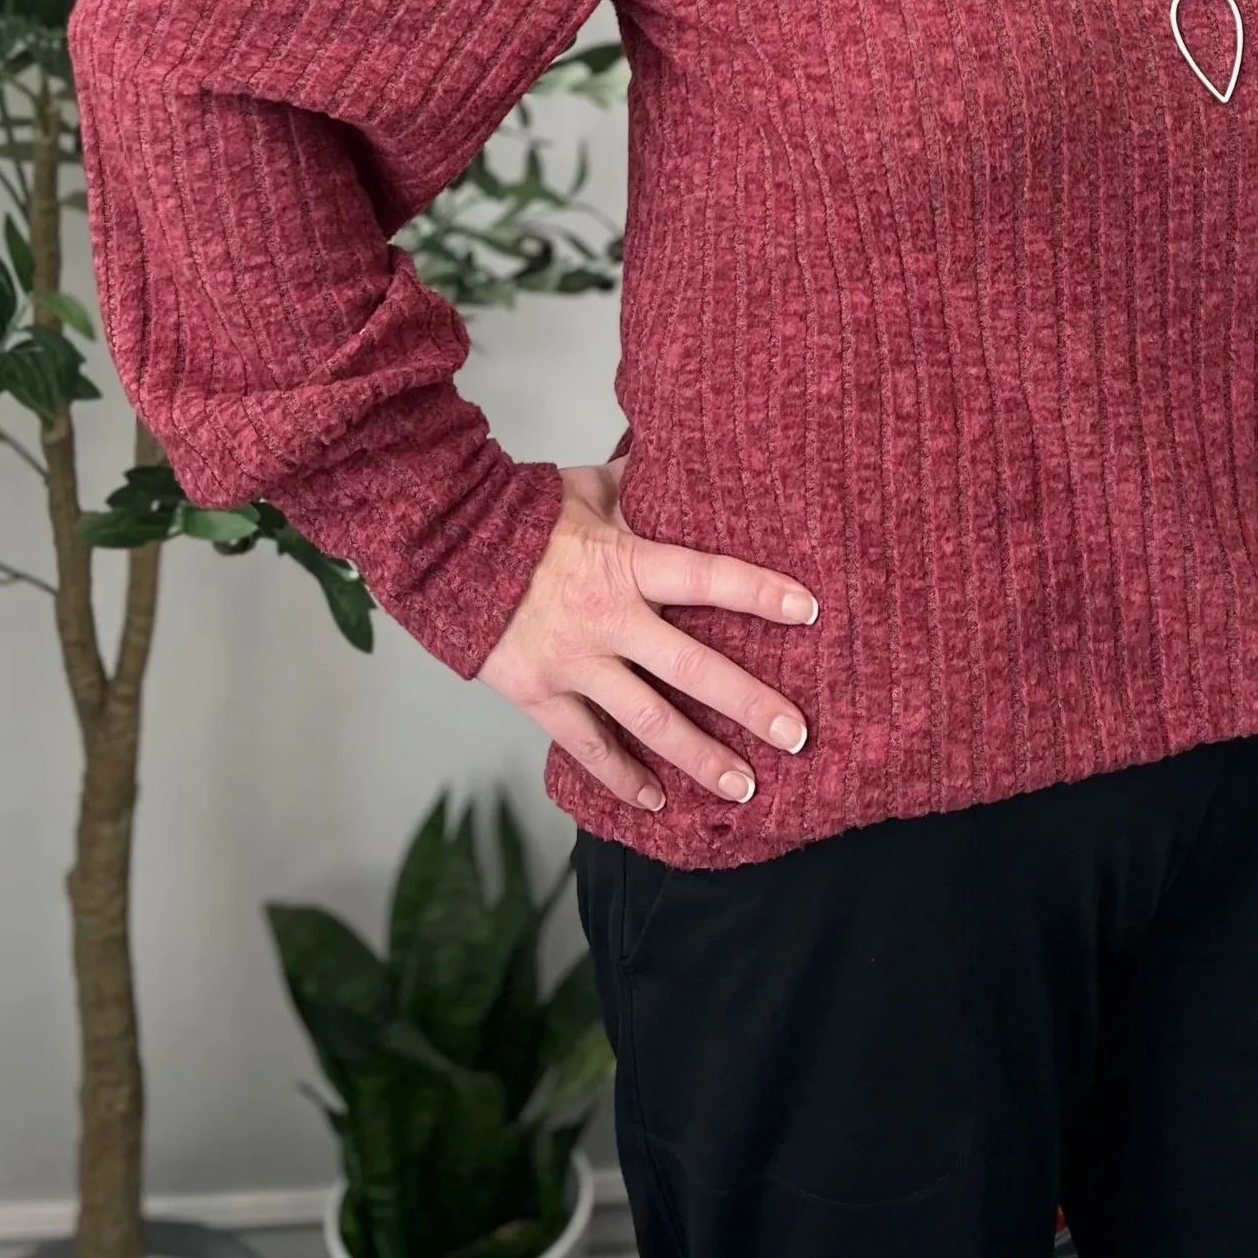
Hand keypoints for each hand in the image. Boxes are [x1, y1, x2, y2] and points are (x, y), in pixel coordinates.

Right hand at [477, 454, 817, 816]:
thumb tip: (683, 456)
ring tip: (744, 787)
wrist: (447, 545)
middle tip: (797, 736)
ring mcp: (574, 663)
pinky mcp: (539, 695)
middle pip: (692, 669)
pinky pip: (586, 746)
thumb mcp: (589, 487)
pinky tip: (655, 800)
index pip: (707, 577)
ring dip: (699, 757)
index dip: (759, 592)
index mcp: (626, 563)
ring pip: (648, 721)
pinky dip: (621, 777)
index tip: (809, 611)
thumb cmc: (526, 513)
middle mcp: (608, 620)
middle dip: (749, 705)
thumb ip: (640, 486)